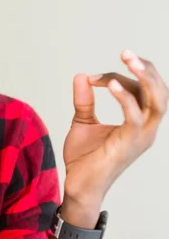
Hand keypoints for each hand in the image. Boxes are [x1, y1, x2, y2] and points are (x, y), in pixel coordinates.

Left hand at [62, 50, 167, 214]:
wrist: (78, 186)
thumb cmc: (84, 159)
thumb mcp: (83, 122)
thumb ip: (85, 101)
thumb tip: (82, 75)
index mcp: (139, 123)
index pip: (141, 90)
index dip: (119, 77)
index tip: (92, 78)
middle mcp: (146, 129)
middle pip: (159, 92)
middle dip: (146, 69)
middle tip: (127, 53)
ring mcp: (141, 137)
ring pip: (156, 101)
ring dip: (144, 77)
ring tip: (128, 59)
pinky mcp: (129, 144)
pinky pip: (134, 117)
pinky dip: (125, 98)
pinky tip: (110, 85)